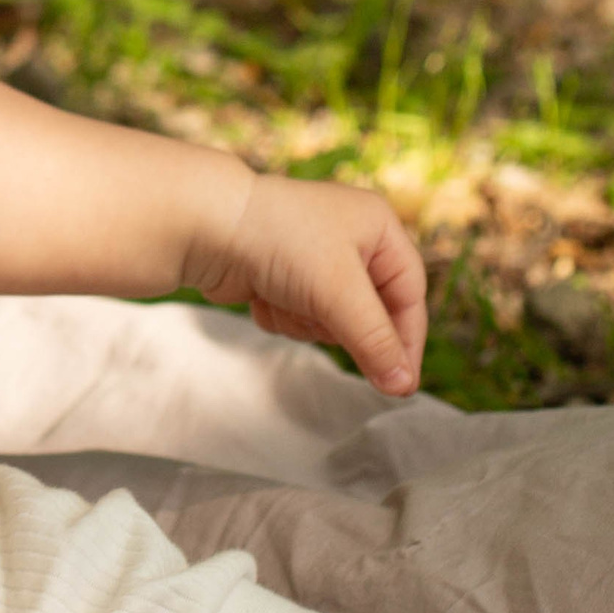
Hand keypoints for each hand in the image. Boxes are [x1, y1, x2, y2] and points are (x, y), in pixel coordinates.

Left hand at [183, 171, 426, 394]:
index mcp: (377, 227)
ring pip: (332, 323)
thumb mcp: (339, 291)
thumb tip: (403, 385)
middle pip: (369, 313)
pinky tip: (261, 296)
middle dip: (338, 323)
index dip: (405, 340)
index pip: (410, 295)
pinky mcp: (281, 279)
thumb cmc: (279, 241)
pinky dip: (282, 316)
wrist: (204, 227)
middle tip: (317, 315)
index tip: (401, 384)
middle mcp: (349, 240)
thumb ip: (375, 341)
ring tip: (282, 294)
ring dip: (306, 321)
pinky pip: (299, 320)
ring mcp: (313, 260)